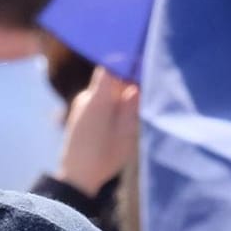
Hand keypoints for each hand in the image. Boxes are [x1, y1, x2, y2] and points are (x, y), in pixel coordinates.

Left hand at [53, 67, 139, 198]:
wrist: (78, 174)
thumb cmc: (104, 156)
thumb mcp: (126, 133)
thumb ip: (132, 106)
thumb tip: (138, 84)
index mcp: (98, 98)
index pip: (111, 66)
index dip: (127, 59)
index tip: (145, 55)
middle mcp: (87, 95)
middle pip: (111, 75)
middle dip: (130, 75)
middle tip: (152, 75)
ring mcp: (83, 102)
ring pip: (108, 87)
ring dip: (124, 88)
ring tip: (144, 91)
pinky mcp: (84, 111)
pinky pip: (103, 97)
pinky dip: (116, 98)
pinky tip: (129, 106)